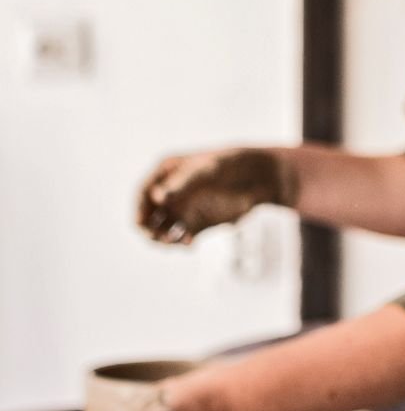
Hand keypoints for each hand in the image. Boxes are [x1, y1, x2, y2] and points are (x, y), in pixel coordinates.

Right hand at [137, 148, 295, 243]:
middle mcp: (172, 192)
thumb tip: (158, 197)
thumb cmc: (231, 166)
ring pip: (163, 230)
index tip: (141, 224)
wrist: (259, 178)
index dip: (139, 209)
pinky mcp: (198, 224)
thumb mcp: (206, 171)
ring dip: (164, 240)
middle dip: (149, 229)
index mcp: (168, 173)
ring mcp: (184, 208)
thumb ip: (182, 184)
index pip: (144, 193)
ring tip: (177, 242)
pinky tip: (190, 245)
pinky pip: (182, 238)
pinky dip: (181, 243)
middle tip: (159, 239)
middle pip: (149, 215)